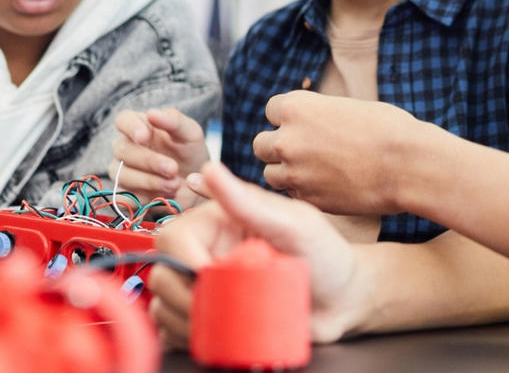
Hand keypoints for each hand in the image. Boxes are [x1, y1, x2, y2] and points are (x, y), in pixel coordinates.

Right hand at [109, 108, 208, 206]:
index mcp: (139, 126)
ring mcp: (122, 171)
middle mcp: (125, 147)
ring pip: (122, 175)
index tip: (144, 137)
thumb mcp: (191, 133)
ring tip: (175, 185)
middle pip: (122, 150)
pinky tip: (165, 195)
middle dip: (149, 161)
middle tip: (173, 169)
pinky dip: (146, 198)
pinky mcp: (125, 195)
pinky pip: (125, 197)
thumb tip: (152, 113)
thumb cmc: (189, 152)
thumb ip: (174, 121)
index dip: (130, 128)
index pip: (123, 120)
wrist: (195, 184)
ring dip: (149, 181)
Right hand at [149, 162, 365, 346]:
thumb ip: (250, 202)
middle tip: (220, 310)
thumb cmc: (327, 254)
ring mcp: (207, 288)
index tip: (208, 278)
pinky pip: (177, 331)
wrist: (344, 300)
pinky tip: (213, 338)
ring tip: (224, 327)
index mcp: (217, 223)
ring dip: (184, 323)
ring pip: (164, 306)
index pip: (173, 237)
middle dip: (183, 298)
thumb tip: (211, 168)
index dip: (183, 260)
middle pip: (163, 273)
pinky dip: (185, 339)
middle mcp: (205, 253)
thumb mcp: (295, 224)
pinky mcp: (212, 317)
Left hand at [253, 91, 423, 214]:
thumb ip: (317, 117)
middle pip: (261, 145)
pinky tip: (328, 187)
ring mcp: (295, 173)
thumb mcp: (346, 108)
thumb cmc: (388, 130)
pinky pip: (293, 195)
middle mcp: (288, 139)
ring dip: (287, 172)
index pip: (271, 111)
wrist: (408, 165)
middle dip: (279, 148)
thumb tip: (308, 125)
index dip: (288, 118)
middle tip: (304, 151)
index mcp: (297, 108)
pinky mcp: (308, 200)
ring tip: (315, 171)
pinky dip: (304, 192)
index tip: (305, 125)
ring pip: (271, 174)